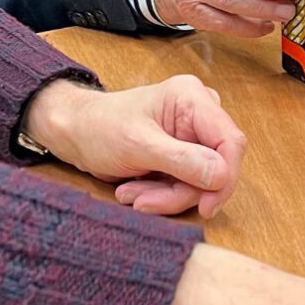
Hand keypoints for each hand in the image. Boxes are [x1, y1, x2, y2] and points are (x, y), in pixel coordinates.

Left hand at [24, 75, 246, 217]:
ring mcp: (195, 136)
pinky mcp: (187, 155)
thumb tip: (222, 175)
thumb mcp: (136, 145)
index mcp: (192, 98)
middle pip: (217, 166)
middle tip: (144, 202)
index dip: (225, 176)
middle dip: (182, 191)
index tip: (207, 205)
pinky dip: (164, 195)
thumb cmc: (98, 128)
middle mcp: (200, 114)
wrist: (74, 133)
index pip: (230, 141)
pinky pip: (190, 186)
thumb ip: (181, 160)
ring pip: (203, 182)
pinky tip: (137, 190)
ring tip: (132, 195)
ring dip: (168, 196)